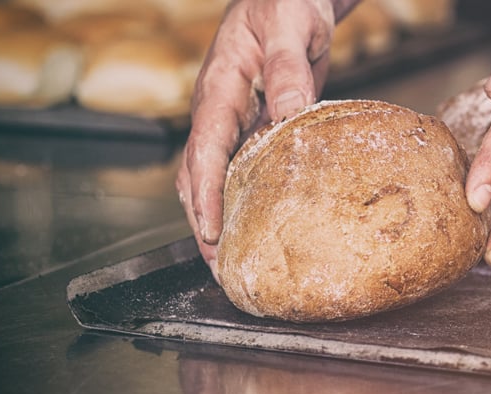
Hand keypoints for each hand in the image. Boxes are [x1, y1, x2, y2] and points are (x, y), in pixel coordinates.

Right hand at [176, 0, 358, 269]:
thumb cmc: (288, 3)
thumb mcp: (291, 29)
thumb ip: (289, 70)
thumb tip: (288, 114)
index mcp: (220, 89)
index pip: (203, 150)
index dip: (204, 195)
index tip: (211, 232)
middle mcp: (221, 110)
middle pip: (199, 175)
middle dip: (204, 223)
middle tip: (223, 270)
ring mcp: (236, 119)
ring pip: (219, 177)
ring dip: (223, 218)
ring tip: (238, 262)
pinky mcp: (257, 124)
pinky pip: (245, 168)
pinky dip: (248, 199)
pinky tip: (264, 224)